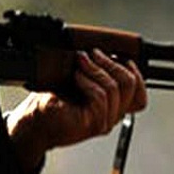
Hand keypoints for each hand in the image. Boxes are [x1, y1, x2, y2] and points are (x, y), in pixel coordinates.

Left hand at [6, 50, 146, 171]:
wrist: (34, 121)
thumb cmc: (54, 99)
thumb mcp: (81, 79)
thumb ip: (99, 71)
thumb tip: (106, 50)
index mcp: (114, 107)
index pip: (140, 94)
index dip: (135, 72)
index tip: (119, 56)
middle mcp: (113, 116)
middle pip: (131, 85)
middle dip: (112, 62)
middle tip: (94, 53)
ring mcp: (105, 121)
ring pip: (115, 88)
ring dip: (97, 69)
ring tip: (81, 62)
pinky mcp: (94, 123)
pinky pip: (100, 96)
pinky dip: (88, 81)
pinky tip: (76, 76)